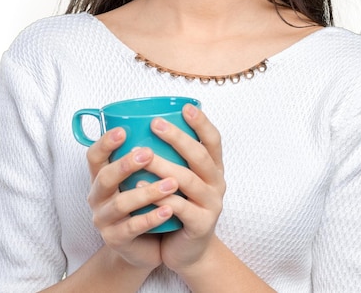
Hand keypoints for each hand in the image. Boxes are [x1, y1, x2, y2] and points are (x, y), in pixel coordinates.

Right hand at [86, 127, 178, 271]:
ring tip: (172, 183)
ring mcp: (104, 220)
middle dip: (125, 164)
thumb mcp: (141, 177)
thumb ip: (148, 155)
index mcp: (102, 176)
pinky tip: (169, 209)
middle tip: (148, 153)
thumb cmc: (146, 203)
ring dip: (147, 192)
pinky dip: (151, 217)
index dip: (105, 143)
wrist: (146, 246)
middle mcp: (98, 197)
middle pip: (105, 178)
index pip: (94, 156)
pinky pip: (132, 228)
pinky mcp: (116, 240)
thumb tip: (171, 119)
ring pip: (121, 204)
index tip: (123, 130)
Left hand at [146, 104, 225, 273]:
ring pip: (188, 180)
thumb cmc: (180, 207)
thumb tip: (148, 124)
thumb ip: (175, 157)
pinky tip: (143, 185)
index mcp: (214, 168)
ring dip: (164, 165)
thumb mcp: (183, 179)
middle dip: (177, 138)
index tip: (186, 108)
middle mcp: (217, 183)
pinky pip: (179, 208)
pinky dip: (160, 196)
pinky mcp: (201, 225)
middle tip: (155, 123)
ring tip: (143, 155)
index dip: (202, 123)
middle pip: (200, 156)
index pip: (213, 140)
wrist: (188, 252)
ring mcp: (211, 205)